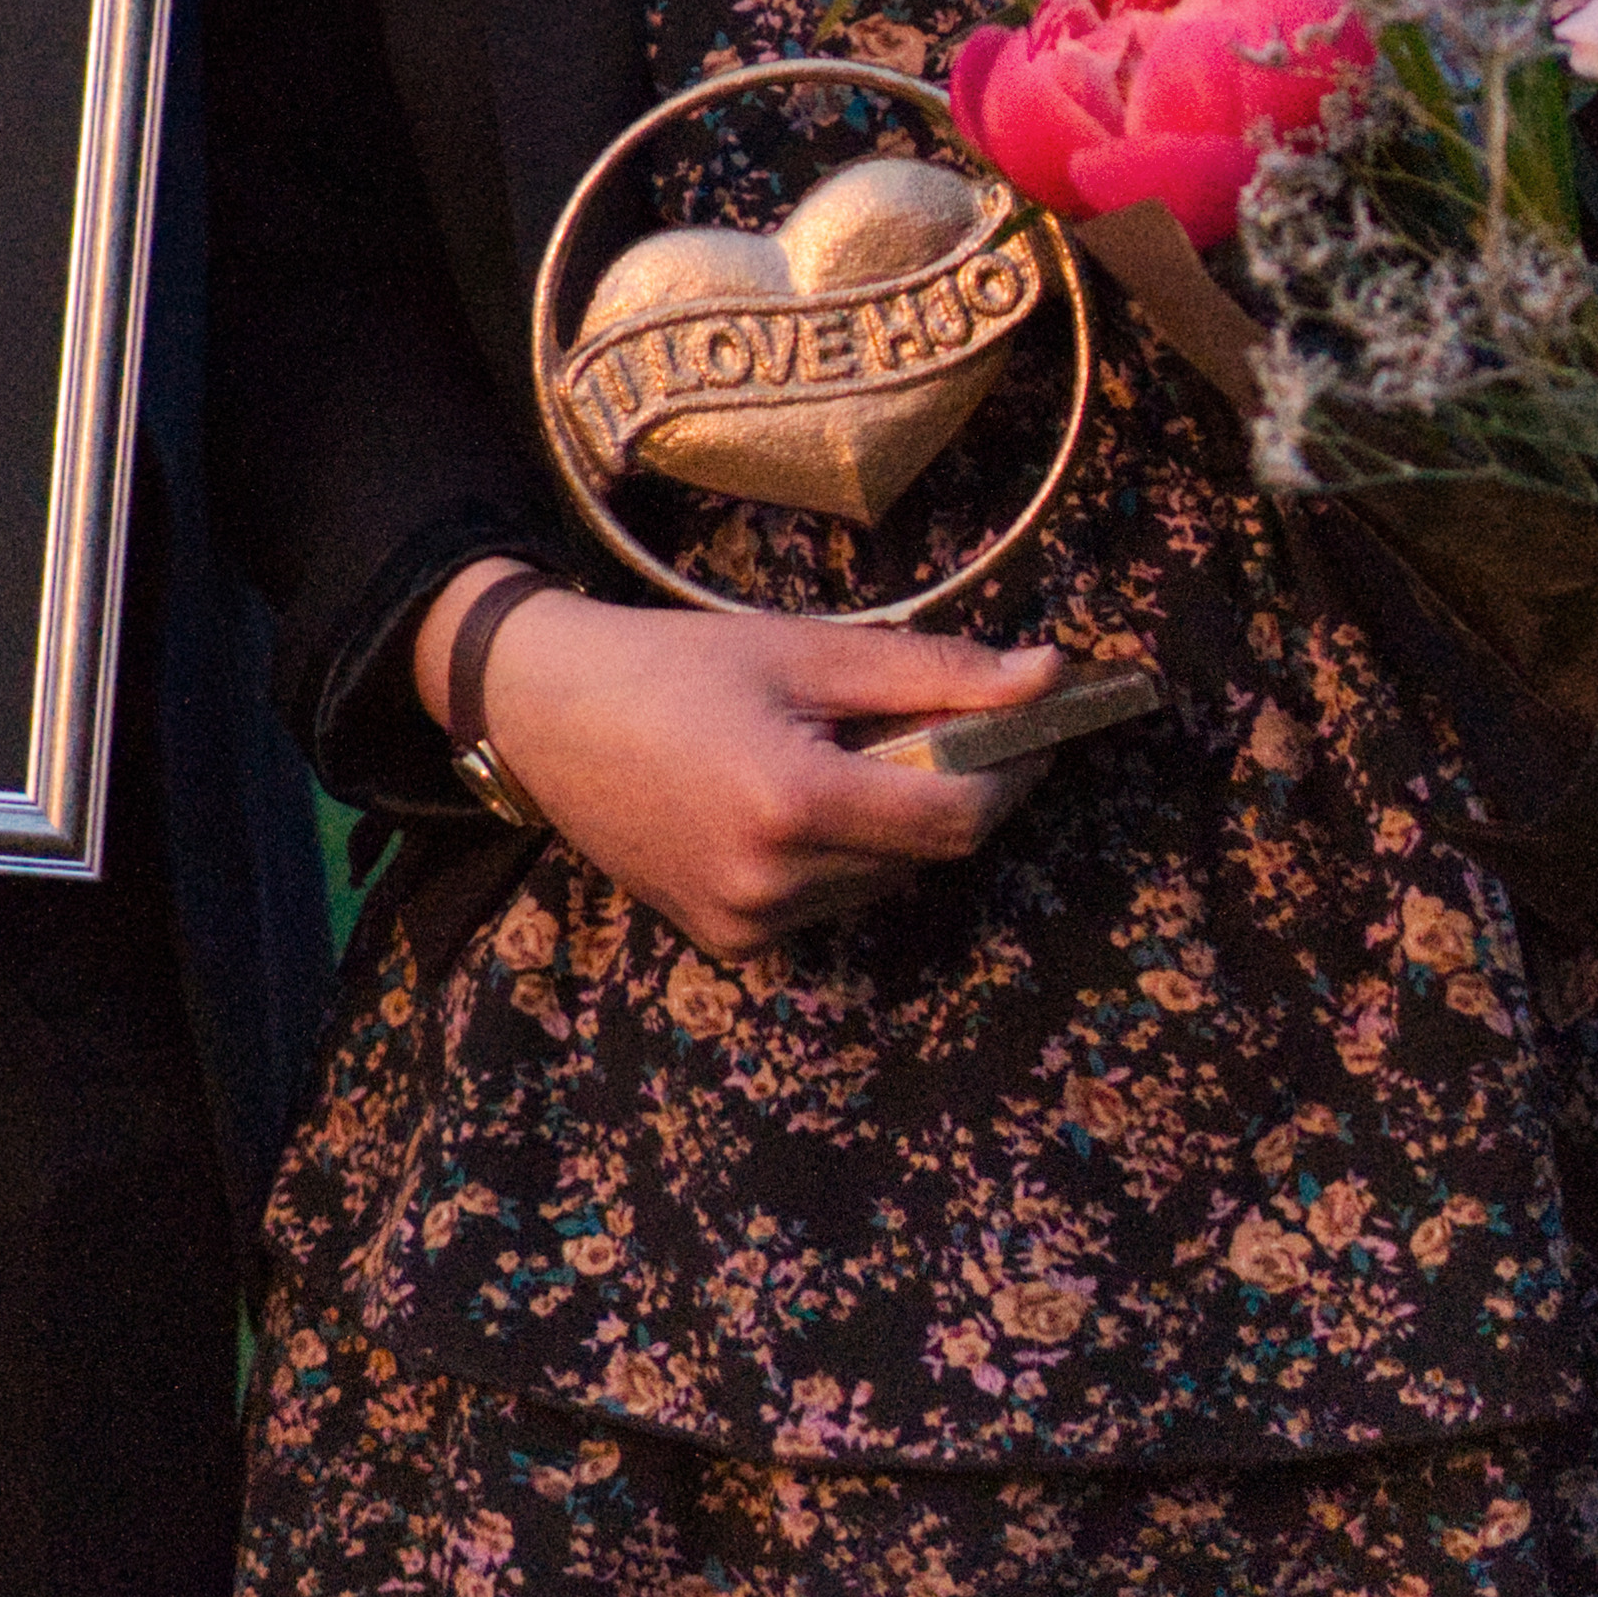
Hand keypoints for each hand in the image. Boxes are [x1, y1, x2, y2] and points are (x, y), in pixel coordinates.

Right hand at [423, 571, 1070, 962]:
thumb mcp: (807, 650)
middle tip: (923, 722)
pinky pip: (827, 905)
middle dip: (946, 791)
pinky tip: (786, 803)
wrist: (546, 713)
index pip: (956, 819)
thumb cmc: (675, 663)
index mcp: (793, 803)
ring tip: (835, 756)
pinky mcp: (728, 946)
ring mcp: (746, 927)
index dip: (1008, 773)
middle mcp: (770, 885)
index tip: (1026, 725)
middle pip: (924, 853)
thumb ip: (936, 671)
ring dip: (890, 827)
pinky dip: (837, 858)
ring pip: (881, 884)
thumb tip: (1051, 675)